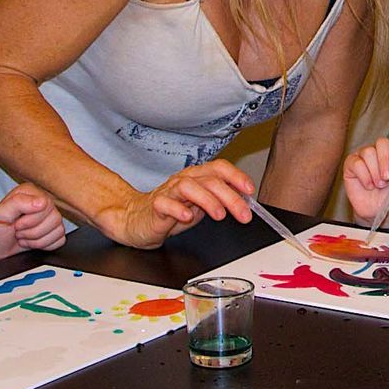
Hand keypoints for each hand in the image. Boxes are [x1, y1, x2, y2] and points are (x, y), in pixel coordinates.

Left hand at [0, 183, 67, 257]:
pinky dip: (44, 246)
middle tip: (17, 231)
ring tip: (23, 237)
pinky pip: (60, 240)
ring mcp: (50, 217)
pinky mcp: (53, 232)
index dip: (31, 220)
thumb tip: (42, 202)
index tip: (16, 223)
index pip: (46, 205)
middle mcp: (43, 202)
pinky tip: (32, 242)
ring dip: (37, 240)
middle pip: (55, 218)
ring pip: (59, 230)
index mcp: (30, 193)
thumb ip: (18, 203)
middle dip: (32, 232)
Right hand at [106, 160, 254, 248]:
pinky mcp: (155, 206)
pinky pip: (165, 203)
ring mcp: (168, 192)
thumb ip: (222, 199)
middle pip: (209, 180)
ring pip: (188, 187)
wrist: (138, 221)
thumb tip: (246, 200)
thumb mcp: (202, 205)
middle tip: (243, 214)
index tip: (250, 190)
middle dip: (230, 197)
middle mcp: (184, 180)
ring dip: (207, 200)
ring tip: (219, 215)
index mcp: (197, 177)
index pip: (219, 168)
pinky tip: (188, 218)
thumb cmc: (172, 212)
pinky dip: (178, 210)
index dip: (236, 176)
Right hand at [342, 134, 388, 220]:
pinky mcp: (351, 163)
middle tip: (388, 178)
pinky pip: (356, 163)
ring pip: (368, 152)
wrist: (380, 210)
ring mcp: (364, 155)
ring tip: (379, 185)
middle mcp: (380, 150)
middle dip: (385, 162)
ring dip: (375, 172)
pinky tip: (369, 185)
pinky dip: (364, 176)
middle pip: (382, 142)